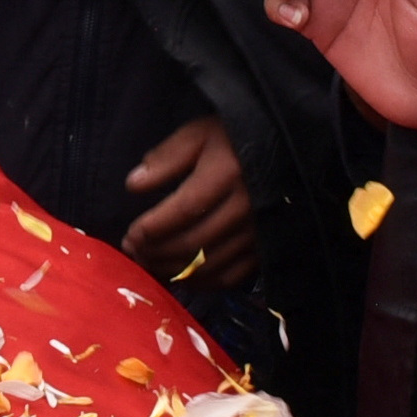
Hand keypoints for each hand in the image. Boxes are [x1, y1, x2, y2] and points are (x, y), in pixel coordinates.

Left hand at [121, 114, 260, 286]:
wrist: (286, 148)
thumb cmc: (235, 138)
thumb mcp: (199, 134)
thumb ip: (166, 158)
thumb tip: (133, 185)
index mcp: (227, 175)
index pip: (184, 210)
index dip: (153, 228)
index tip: (131, 234)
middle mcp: (245, 208)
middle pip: (194, 242)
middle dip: (157, 252)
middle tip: (133, 251)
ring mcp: (258, 232)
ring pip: (209, 265)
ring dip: (173, 270)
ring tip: (150, 263)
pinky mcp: (265, 249)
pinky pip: (230, 277)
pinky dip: (201, 282)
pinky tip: (181, 276)